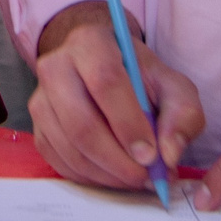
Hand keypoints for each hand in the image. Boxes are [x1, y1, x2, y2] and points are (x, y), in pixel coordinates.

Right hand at [30, 1, 204, 191]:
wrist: (104, 72)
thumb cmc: (140, 78)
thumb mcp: (173, 86)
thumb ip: (183, 114)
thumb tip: (169, 154)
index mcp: (91, 42)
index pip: (105, 82)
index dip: (128, 123)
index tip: (151, 155)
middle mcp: (55, 66)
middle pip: (80, 121)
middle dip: (116, 158)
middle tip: (145, 177)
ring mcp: (40, 99)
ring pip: (69, 146)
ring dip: (106, 173)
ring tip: (136, 178)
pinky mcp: (38, 128)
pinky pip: (60, 162)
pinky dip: (91, 178)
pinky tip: (115, 175)